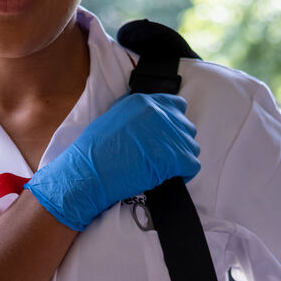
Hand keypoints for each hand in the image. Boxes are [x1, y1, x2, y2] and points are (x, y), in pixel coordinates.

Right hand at [26, 93, 199, 230]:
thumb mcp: (113, 118)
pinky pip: (192, 165)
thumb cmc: (94, 151)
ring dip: (181, 158)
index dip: (174, 123)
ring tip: (164, 168)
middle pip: (185, 127)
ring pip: (191, 146)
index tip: (166, 136)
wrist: (88, 172)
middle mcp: (159, 113)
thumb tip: (151, 117)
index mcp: (144, 102)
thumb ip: (136, 114)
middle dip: (177, 143)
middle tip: (162, 157)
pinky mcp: (174, 156)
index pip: (176, 105)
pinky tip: (168, 178)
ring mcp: (168, 134)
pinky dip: (184, 174)